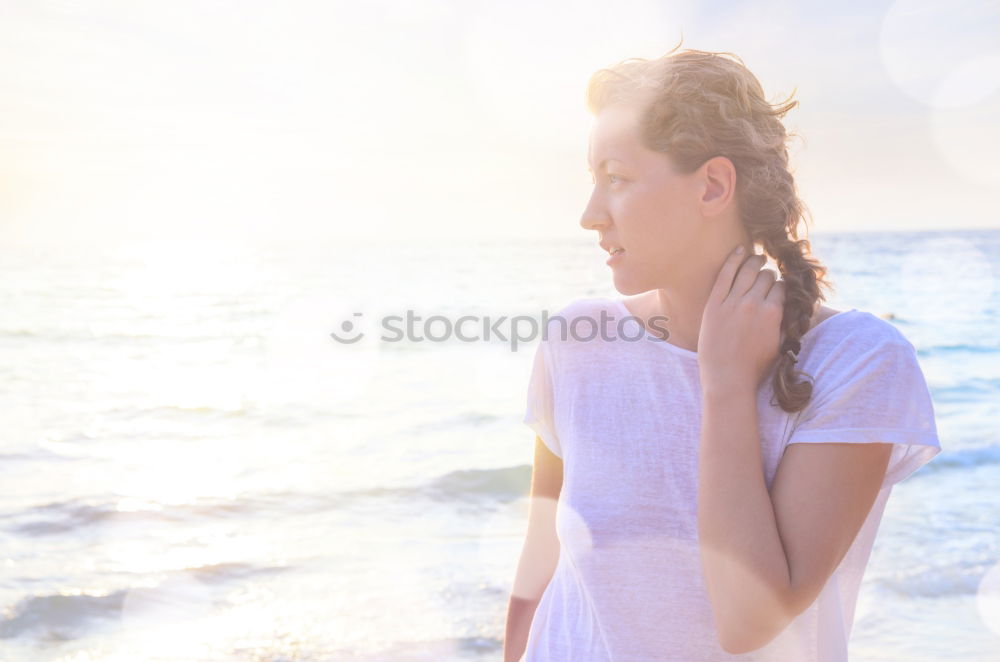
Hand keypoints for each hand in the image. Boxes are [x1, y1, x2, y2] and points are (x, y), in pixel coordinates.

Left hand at [698, 246, 785, 393]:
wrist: (727, 377)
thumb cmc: (755, 365)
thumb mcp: (779, 344)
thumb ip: (787, 323)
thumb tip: (798, 308)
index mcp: (773, 313)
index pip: (781, 287)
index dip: (780, 286)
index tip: (777, 287)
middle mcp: (754, 303)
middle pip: (766, 276)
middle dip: (768, 275)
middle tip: (766, 275)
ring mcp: (732, 302)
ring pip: (748, 270)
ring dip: (755, 261)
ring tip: (756, 258)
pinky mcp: (714, 304)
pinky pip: (724, 274)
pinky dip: (733, 259)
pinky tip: (739, 250)